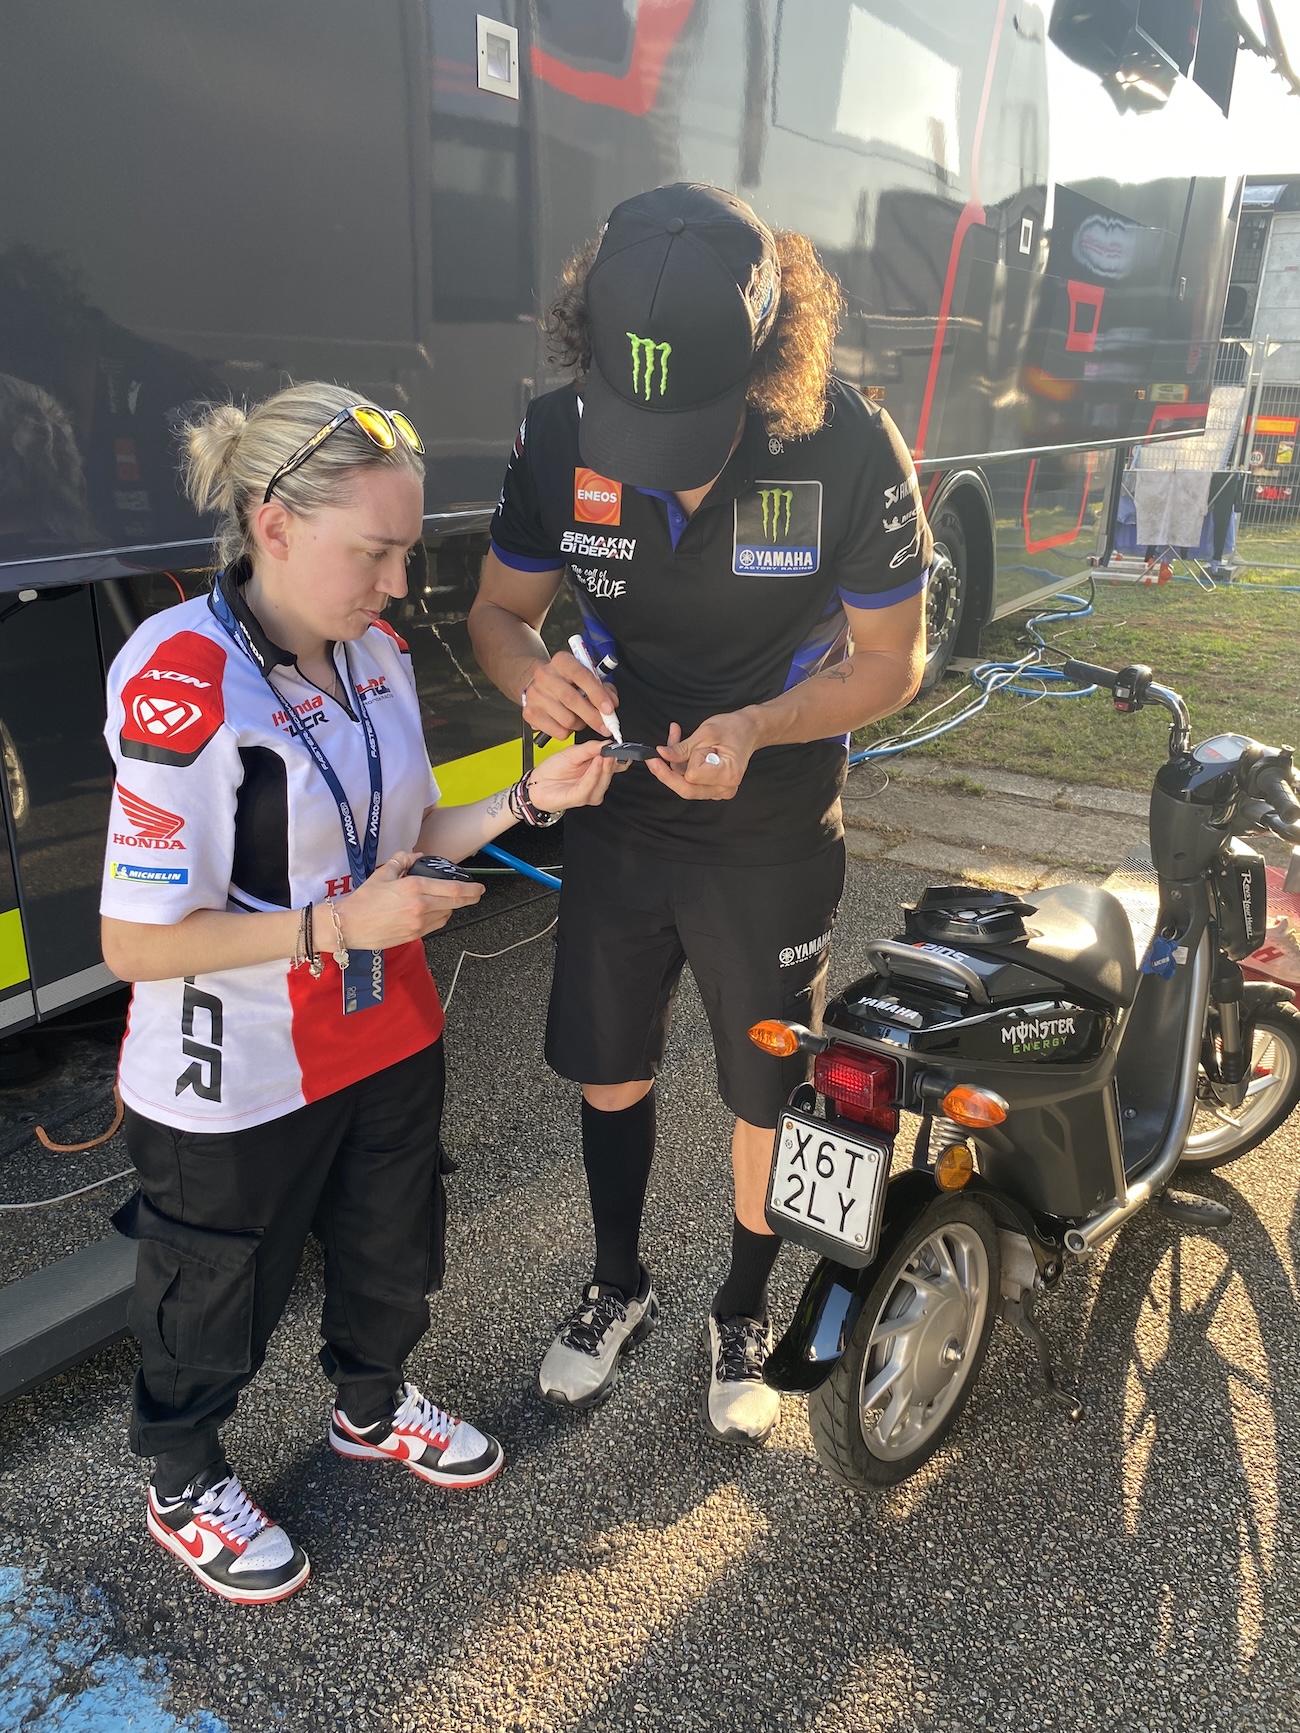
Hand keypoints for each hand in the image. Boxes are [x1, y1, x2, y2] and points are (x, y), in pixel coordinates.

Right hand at [324, 853, 482, 947]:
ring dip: (451, 907)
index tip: (479, 887)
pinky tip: (435, 912)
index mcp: (414, 888)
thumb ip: (402, 860)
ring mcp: (418, 923)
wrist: (348, 925)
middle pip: (455, 903)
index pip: (452, 889)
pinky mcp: (414, 935)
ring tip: (449, 901)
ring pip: (446, 915)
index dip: (471, 888)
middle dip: (470, 898)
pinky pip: (435, 925)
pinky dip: (440, 918)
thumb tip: (416, 855)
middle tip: (476, 894)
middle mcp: (420, 906)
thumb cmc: (363, 900)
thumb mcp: (383, 873)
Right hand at [522, 652, 619, 740]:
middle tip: (606, 726)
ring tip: (581, 718)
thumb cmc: (568, 681)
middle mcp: (545, 676)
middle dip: (593, 716)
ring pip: (567, 719)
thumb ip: (603, 688)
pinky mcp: (530, 713)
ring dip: (580, 724)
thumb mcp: (587, 676)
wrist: (540, 684)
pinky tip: (567, 722)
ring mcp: (535, 695)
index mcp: (562, 661)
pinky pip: (558, 731)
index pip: (581, 675)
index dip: (597, 694)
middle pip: (572, 699)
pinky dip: (568, 731)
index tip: (609, 709)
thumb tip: (612, 703)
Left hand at [525, 738, 617, 811]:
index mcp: (597, 770)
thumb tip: (607, 743)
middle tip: (613, 750)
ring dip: (604, 768)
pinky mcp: (579, 798)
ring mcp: (589, 792)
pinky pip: (590, 787)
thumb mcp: (572, 752)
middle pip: (612, 772)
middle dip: (613, 760)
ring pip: (603, 781)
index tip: (621, 746)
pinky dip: (594, 775)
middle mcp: (596, 782)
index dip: (621, 755)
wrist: (536, 784)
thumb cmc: (552, 770)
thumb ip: (590, 748)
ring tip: (603, 756)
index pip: (616, 764)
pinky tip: (596, 764)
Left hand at [645, 712, 759, 800]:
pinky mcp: (712, 787)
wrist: (749, 730)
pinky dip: (681, 766)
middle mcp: (724, 787)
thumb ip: (682, 747)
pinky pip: (690, 782)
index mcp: (728, 774)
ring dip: (674, 765)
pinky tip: (680, 747)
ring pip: (685, 786)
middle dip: (667, 773)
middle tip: (652, 758)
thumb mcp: (706, 732)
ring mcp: (719, 790)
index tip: (693, 745)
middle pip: (686, 789)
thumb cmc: (734, 728)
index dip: (688, 759)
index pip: (693, 775)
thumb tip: (662, 754)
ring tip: (674, 738)